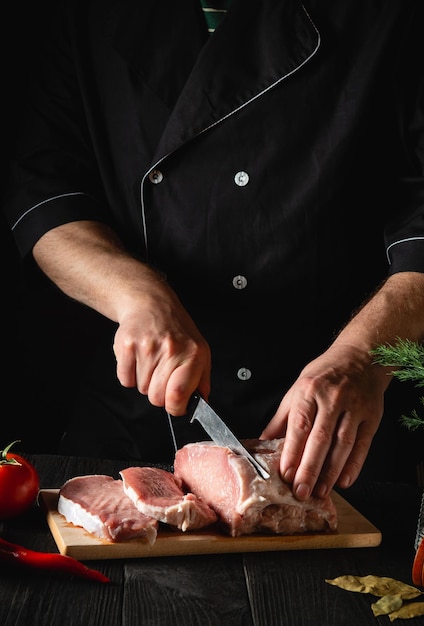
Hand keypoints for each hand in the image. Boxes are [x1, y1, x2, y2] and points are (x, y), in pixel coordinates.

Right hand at [113, 280, 210, 415]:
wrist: (151, 304)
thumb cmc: (176, 330)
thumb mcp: (200, 351)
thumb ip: (202, 380)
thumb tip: (202, 404)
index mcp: (192, 354)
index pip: (179, 394)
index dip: (175, 407)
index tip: (175, 405)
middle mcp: (171, 350)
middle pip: (156, 397)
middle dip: (158, 392)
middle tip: (161, 374)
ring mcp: (147, 347)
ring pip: (140, 389)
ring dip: (144, 380)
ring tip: (151, 360)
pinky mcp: (127, 345)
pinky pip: (125, 379)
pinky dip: (129, 374)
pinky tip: (138, 358)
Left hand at [260, 343, 388, 500]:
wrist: (361, 356)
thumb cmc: (325, 373)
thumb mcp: (298, 389)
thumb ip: (282, 418)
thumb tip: (263, 442)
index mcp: (309, 391)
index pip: (299, 426)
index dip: (293, 452)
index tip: (286, 474)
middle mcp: (332, 399)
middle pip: (321, 439)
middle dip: (310, 468)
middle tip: (301, 491)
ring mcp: (354, 408)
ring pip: (342, 445)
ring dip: (331, 472)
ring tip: (320, 491)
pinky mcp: (371, 416)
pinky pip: (362, 445)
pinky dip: (354, 466)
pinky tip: (344, 481)